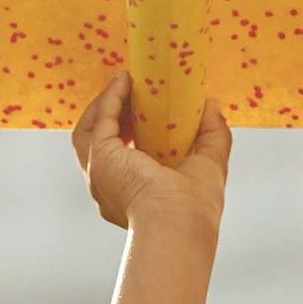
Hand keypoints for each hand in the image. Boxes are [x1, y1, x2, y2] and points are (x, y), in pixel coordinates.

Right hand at [72, 72, 231, 232]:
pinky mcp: (99, 158)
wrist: (180, 222)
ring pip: (89, 130)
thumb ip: (213, 135)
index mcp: (130, 196)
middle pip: (97, 143)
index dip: (127, 132)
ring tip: (127, 83)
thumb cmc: (196, 209)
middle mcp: (108, 188)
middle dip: (111, 115)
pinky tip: (126, 81)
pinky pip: (100, 119)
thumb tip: (212, 105)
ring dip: (106, 104)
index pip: (120, 159)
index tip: (143, 111)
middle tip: (133, 93)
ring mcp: (98, 174)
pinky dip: (111, 98)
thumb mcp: (210, 165)